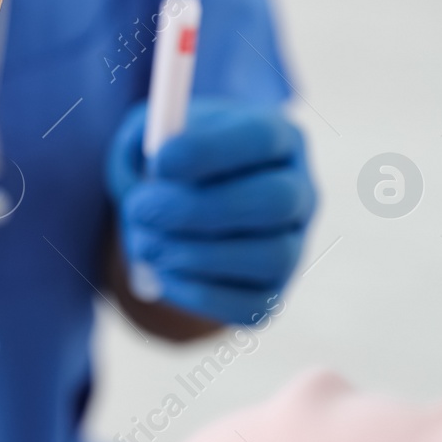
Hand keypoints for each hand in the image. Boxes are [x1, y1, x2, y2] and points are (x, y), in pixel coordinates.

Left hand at [108, 99, 313, 323]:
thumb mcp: (155, 134)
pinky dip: (199, 293)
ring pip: (270, 257)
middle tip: (141, 208)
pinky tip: (163, 271)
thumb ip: (145, 140)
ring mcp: (294, 246)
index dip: (211, 151)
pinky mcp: (275, 292)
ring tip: (144, 241)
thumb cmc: (174, 162)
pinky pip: (252, 307)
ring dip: (196, 254)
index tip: (160, 162)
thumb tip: (146, 172)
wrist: (184, 209)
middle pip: (275, 201)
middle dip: (200, 209)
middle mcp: (299, 191)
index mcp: (279, 136)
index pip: (263, 138)